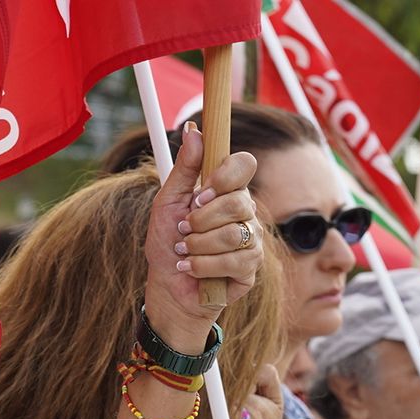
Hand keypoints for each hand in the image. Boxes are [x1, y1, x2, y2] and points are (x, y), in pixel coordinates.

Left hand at [143, 121, 261, 351]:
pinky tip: (191, 269)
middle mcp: (245, 212)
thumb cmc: (168, 244)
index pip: (243, 164)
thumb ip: (184, 169)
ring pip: (232, 233)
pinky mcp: (251, 268)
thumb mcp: (167, 203)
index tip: (201, 193)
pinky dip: (202, 266)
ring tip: (185, 252)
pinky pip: (233, 261)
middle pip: (237, 202)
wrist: (168, 287)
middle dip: (201, 220)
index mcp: (227, 190)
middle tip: (185, 230)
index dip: (223, 177)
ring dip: (198, 246)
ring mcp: (252, 240)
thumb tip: (194, 130)